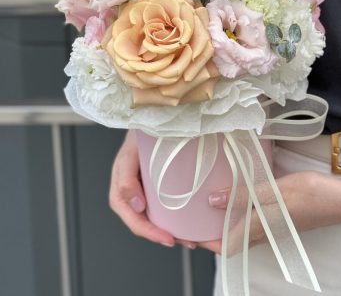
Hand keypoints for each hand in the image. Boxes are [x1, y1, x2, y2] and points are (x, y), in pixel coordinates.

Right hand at [109, 130, 196, 248]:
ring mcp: (147, 191)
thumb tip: (136, 206)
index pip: (133, 218)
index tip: (168, 238)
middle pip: (148, 223)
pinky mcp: (159, 187)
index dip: (148, 232)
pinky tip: (194, 222)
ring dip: (176, 230)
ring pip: (159, 218)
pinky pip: (167, 206)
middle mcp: (134, 194)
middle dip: (166, 236)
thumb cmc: (139, 135)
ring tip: (196, 238)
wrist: (152, 121)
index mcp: (122, 189)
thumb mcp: (129, 155)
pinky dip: (179, 217)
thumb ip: (125, 179)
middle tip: (188, 242)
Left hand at [205, 169, 340, 252]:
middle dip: (211, 230)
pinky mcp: (282, 217)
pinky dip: (241, 210)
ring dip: (225, 220)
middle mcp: (266, 232)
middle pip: (232, 238)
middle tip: (195, 212)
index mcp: (262, 229)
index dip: (205, 240)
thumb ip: (245, 196)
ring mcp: (275, 225)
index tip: (188, 231)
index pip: (226, 245)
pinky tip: (239, 193)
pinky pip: (254, 218)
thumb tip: (212, 201)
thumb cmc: (315, 195)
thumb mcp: (277, 191)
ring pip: (242, 228)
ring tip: (211, 200)